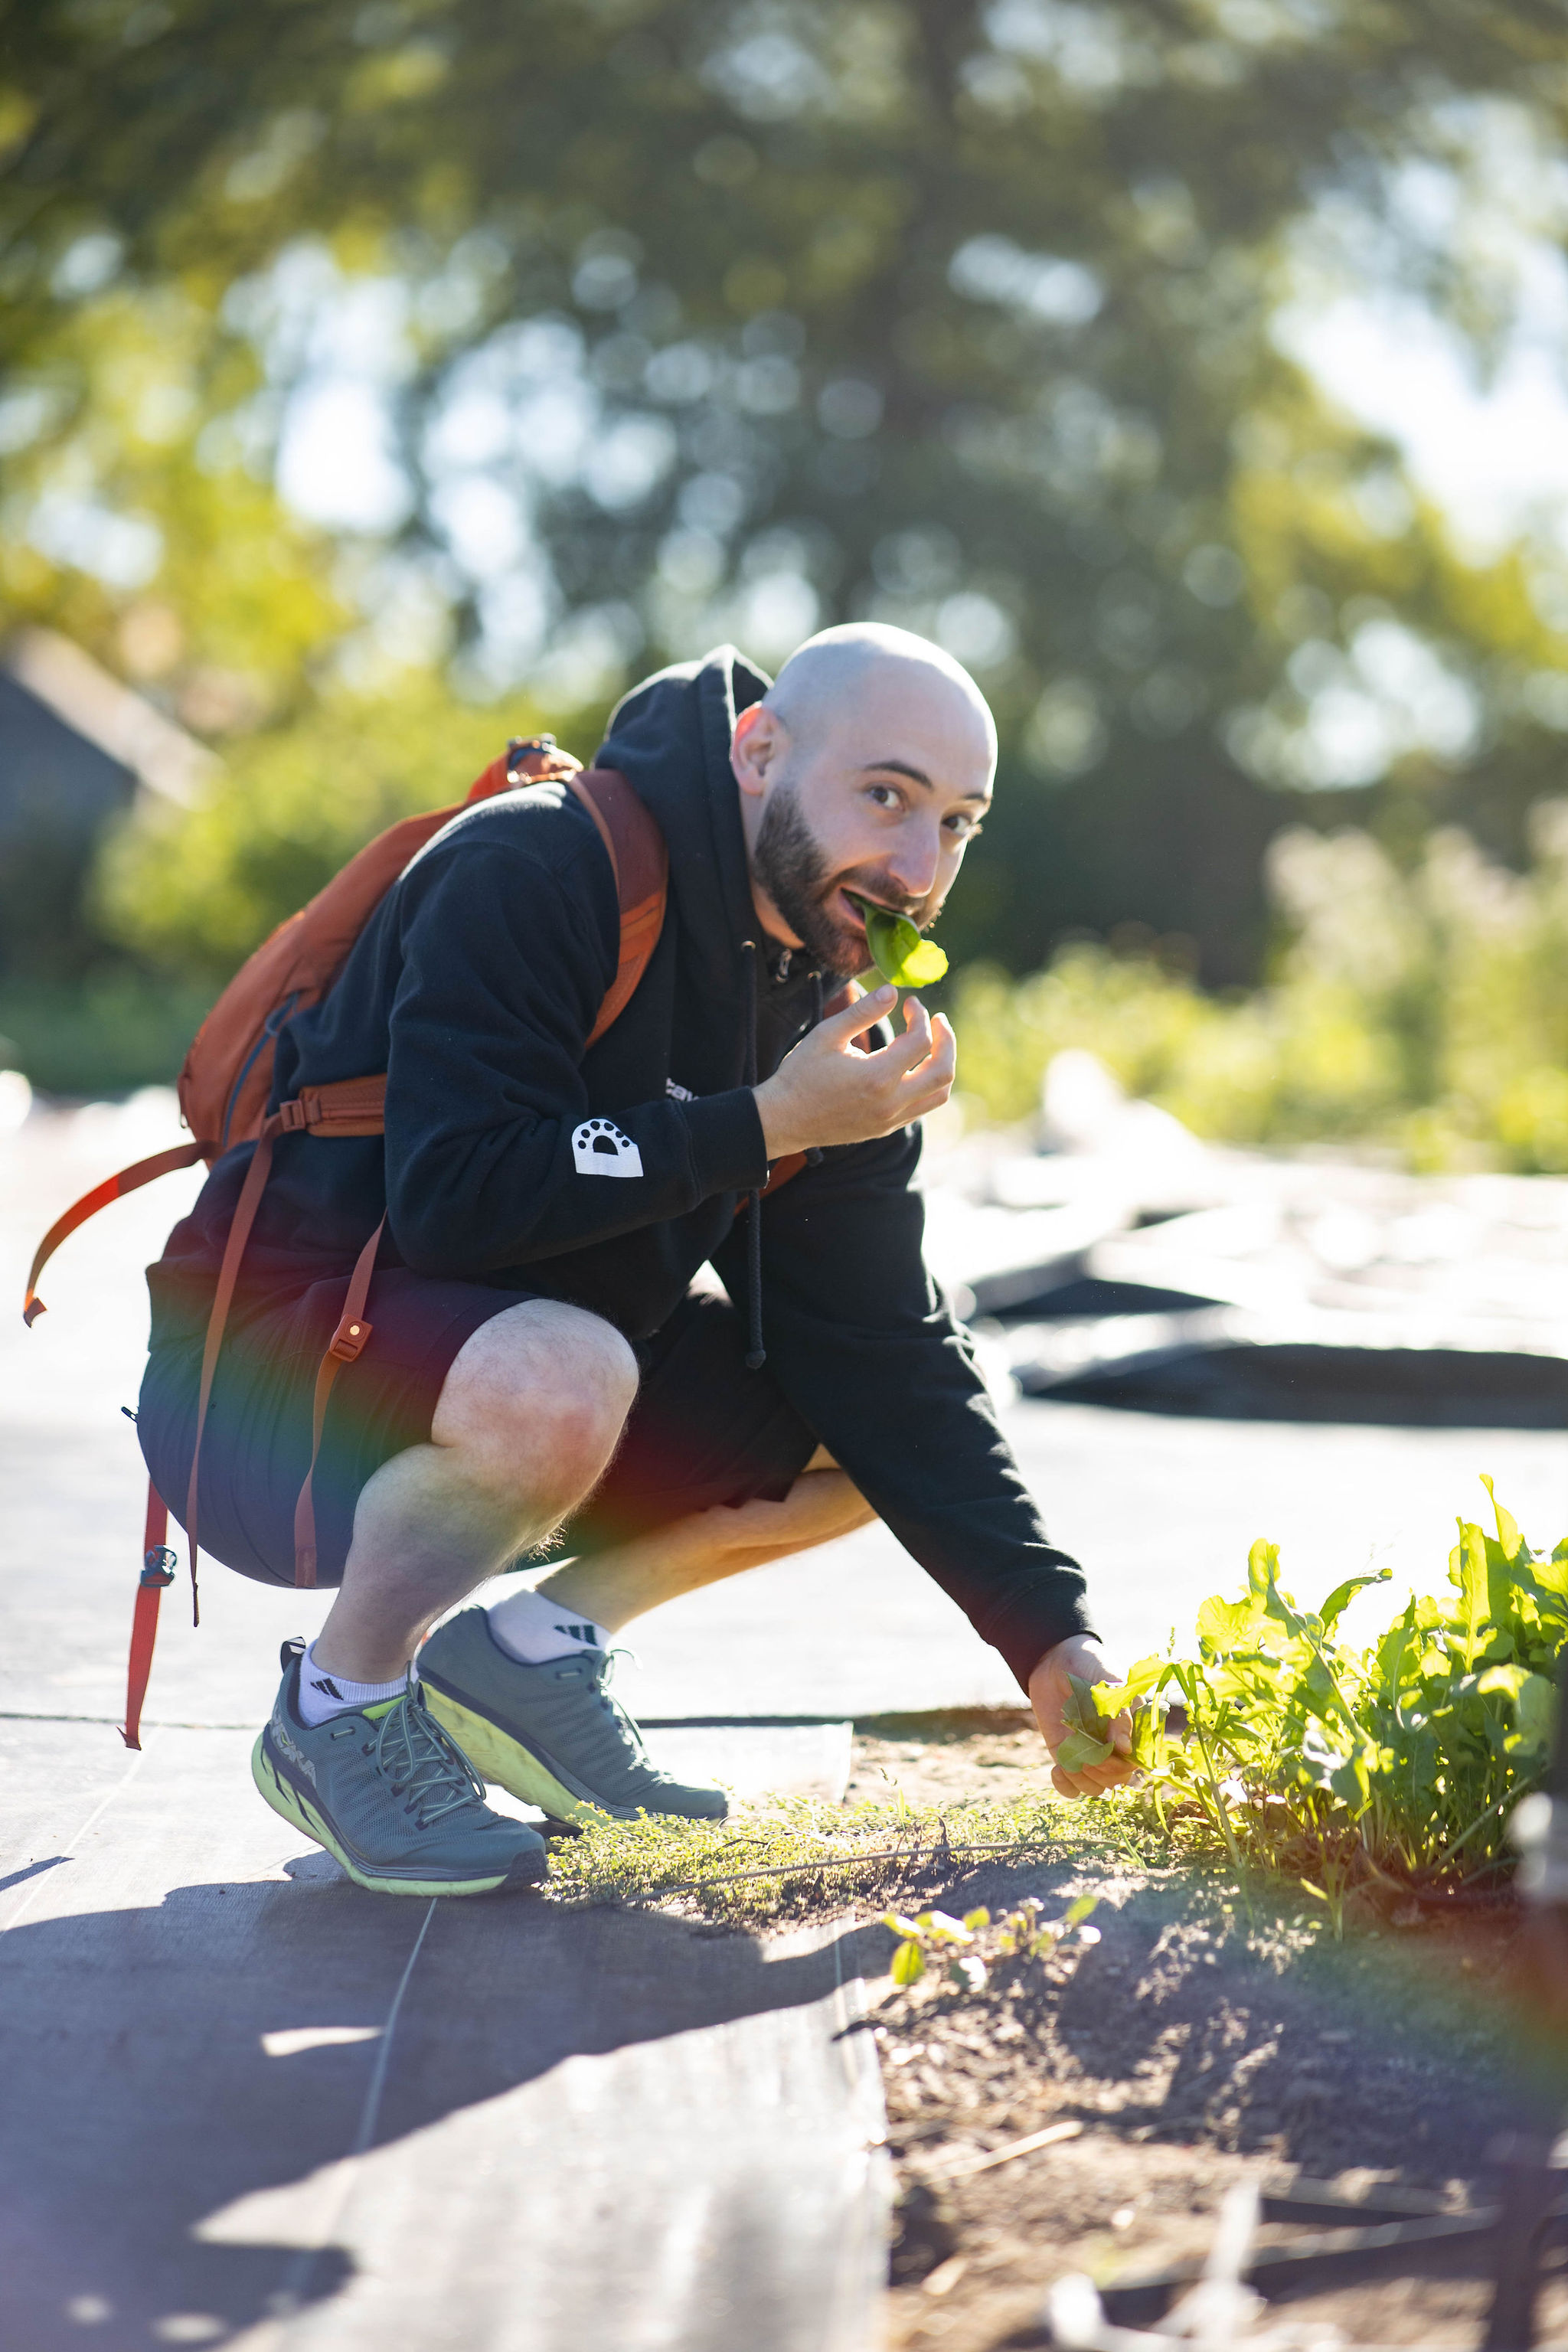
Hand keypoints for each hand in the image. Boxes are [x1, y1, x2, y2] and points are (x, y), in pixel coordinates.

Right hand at [753, 985, 955, 1158]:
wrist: (784, 1119)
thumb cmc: (801, 1073)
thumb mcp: (827, 1035)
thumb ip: (862, 1011)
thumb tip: (893, 991)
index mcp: (877, 1076)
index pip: (921, 1041)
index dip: (920, 1015)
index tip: (909, 1003)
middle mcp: (891, 1102)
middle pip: (943, 1071)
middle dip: (947, 1040)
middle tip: (939, 1020)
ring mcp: (891, 1119)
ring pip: (939, 1094)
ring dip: (943, 1064)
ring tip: (935, 1043)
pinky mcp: (887, 1128)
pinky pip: (923, 1107)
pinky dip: (929, 1084)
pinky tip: (916, 1066)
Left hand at [1028, 1634, 1138, 1800]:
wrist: (1056, 1660)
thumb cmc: (1090, 1666)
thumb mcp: (1109, 1684)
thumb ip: (1120, 1714)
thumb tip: (1125, 1750)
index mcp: (1132, 1730)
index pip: (1136, 1763)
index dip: (1122, 1765)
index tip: (1106, 1750)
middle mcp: (1113, 1747)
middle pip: (1116, 1779)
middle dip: (1101, 1773)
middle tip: (1086, 1757)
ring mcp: (1090, 1753)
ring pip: (1095, 1788)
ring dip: (1082, 1780)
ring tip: (1068, 1761)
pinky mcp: (1067, 1757)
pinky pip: (1071, 1787)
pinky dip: (1065, 1786)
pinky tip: (1057, 1769)